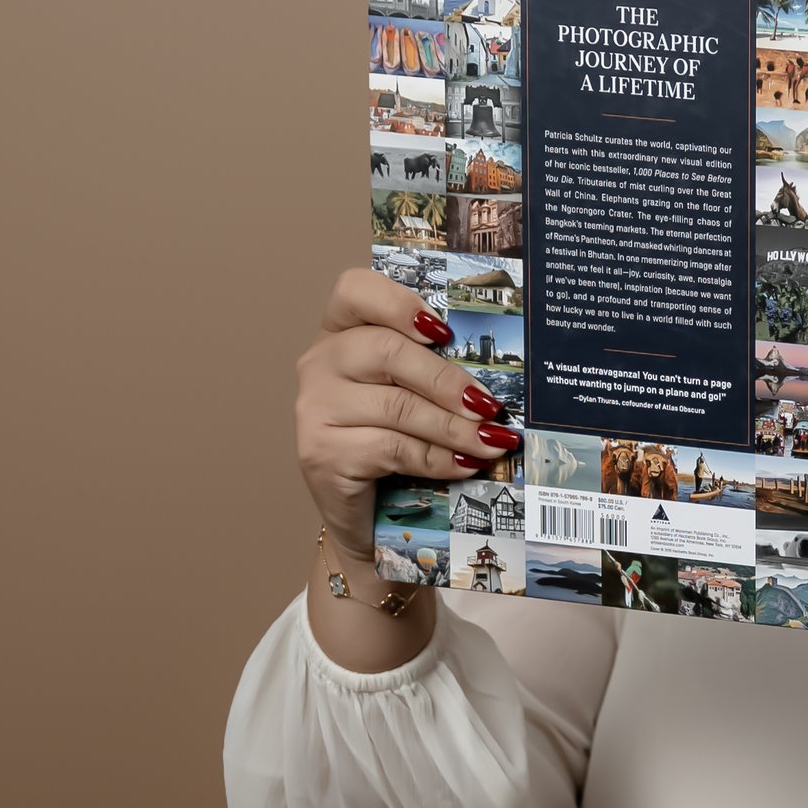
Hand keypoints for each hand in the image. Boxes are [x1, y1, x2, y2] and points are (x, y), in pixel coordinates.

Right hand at [294, 268, 519, 560]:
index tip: (444, 331)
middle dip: (447, 380)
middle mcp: (319, 364)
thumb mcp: (407, 397)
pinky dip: (437, 458)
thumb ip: (429, 372)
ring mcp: (315, 409)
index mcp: (339, 333)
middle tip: (490, 406)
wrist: (363, 517)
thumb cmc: (390, 446)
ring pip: (396, 406)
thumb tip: (490, 378)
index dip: (401, 304)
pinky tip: (464, 465)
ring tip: (492, 441)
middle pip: (387, 351)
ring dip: (454, 427)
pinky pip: (392, 448)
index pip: (354, 290)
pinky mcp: (322, 454)